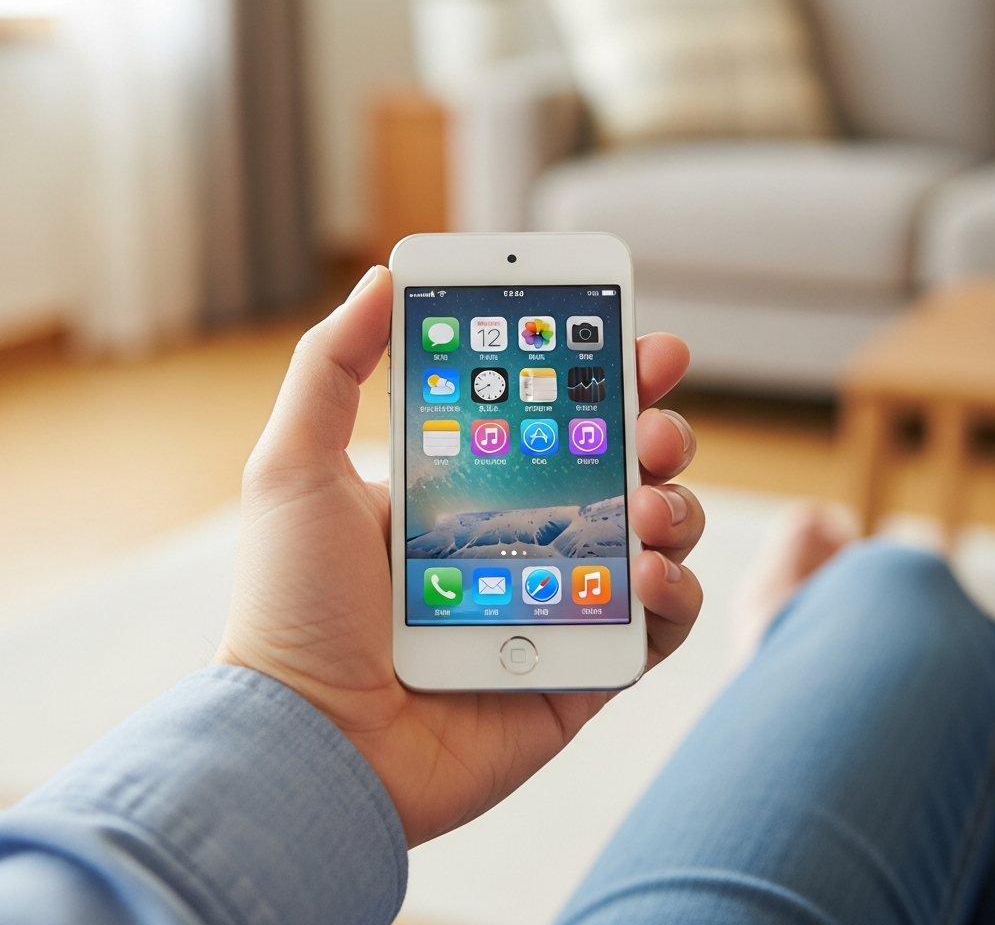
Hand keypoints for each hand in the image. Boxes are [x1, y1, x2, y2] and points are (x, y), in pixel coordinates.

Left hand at [216, 266, 703, 846]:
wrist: (311, 738)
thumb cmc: (295, 606)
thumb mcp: (295, 466)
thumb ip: (334, 366)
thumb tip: (382, 281)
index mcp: (475, 488)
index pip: (559, 417)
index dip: (606, 376)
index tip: (636, 340)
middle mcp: (528, 539)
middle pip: (625, 468)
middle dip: (658, 431)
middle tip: (653, 424)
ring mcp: (563, 603)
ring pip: (657, 538)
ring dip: (673, 506)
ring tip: (643, 505)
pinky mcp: (586, 670)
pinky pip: (660, 626)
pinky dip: (676, 593)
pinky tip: (647, 573)